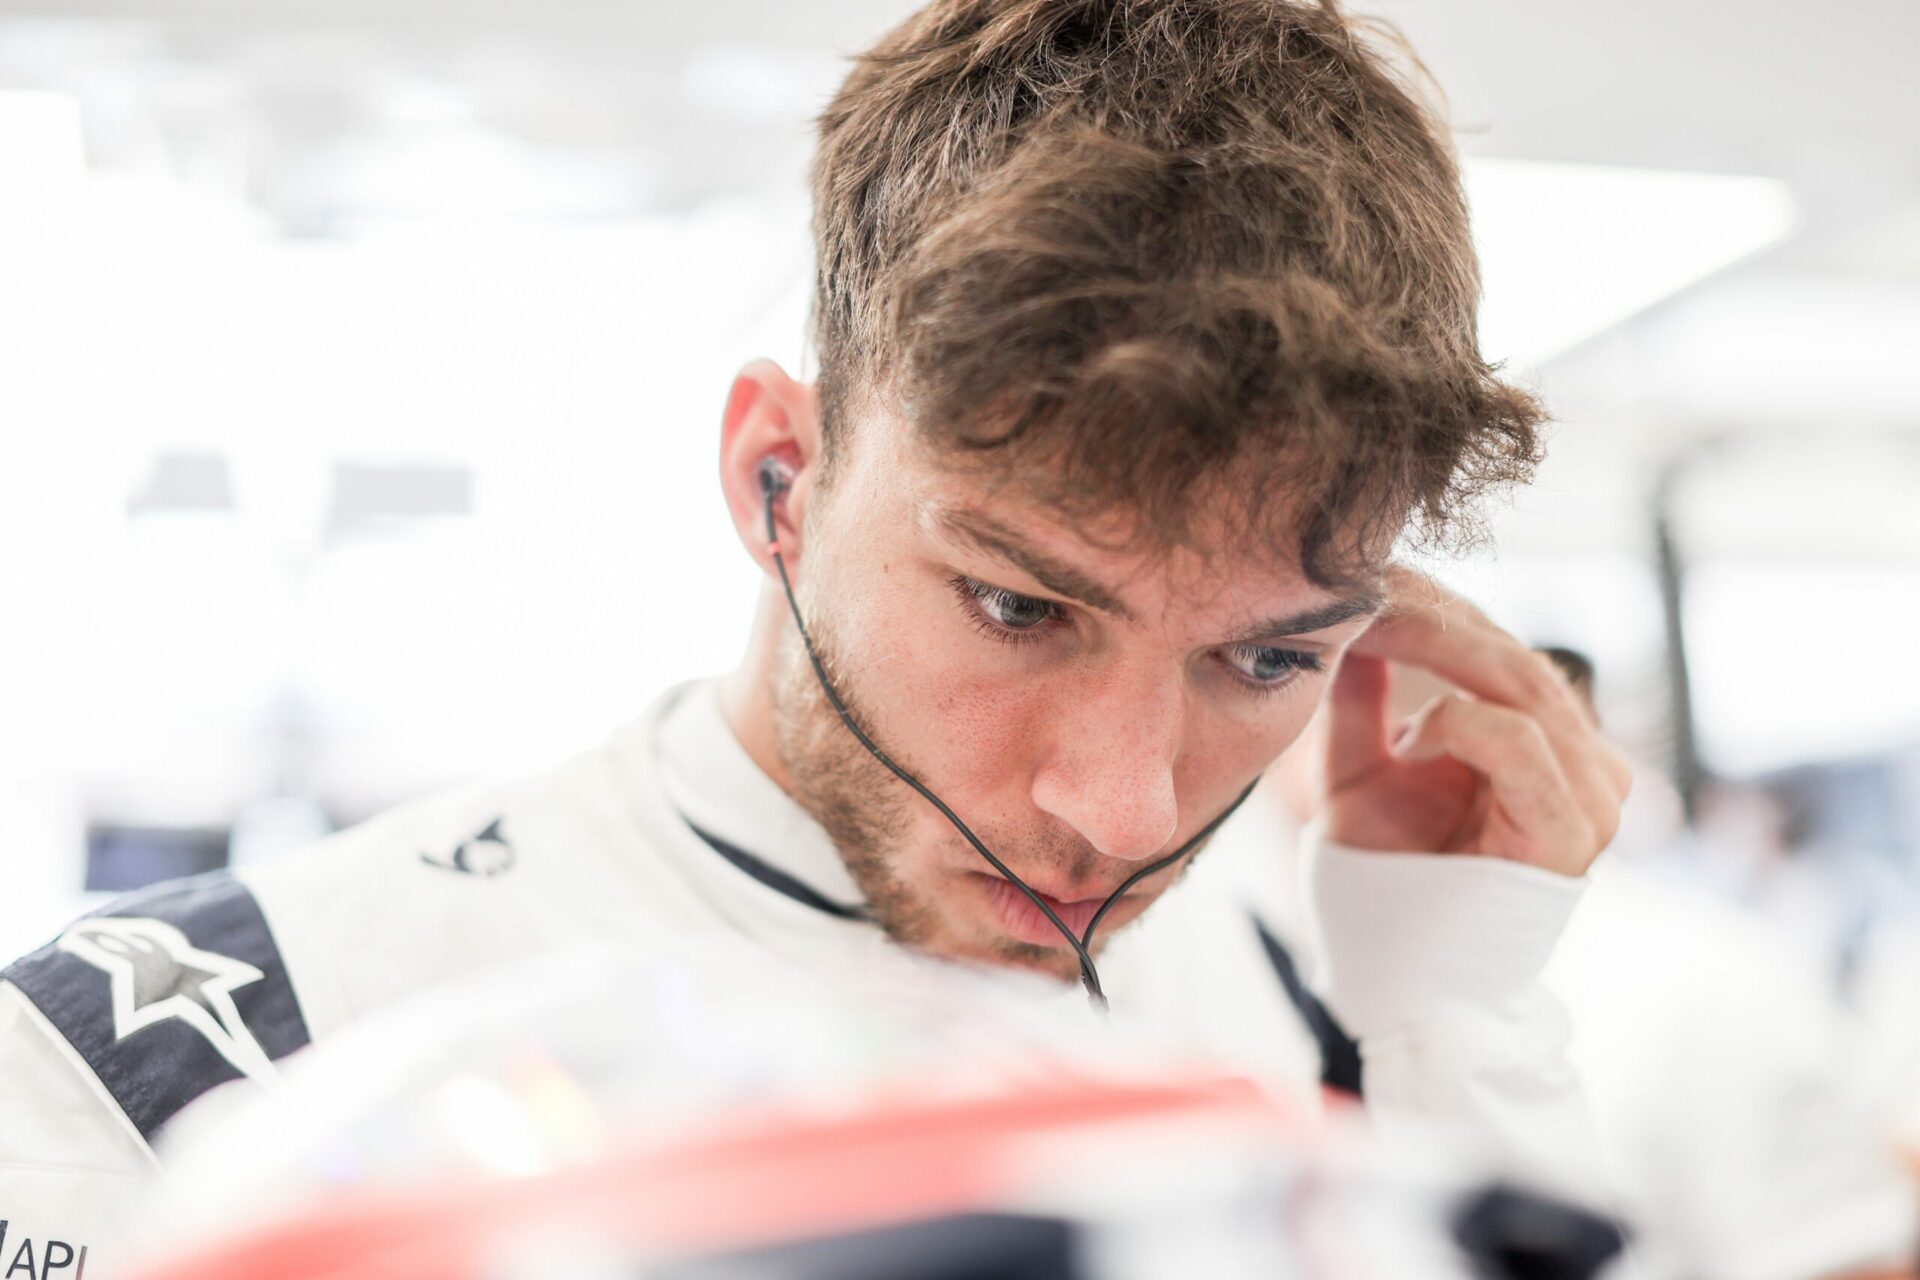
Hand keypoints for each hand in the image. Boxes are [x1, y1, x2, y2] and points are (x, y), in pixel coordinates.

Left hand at [1321, 567, 1632, 875]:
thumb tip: (1354, 614)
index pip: (1495, 645)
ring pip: (1525, 686)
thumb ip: (1360, 699)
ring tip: (1375, 637)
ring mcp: (1587, 795)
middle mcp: (1579, 760)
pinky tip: (1414, 739)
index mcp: (1541, 740)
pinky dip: (1463, 723)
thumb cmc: (1381, 884)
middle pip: (1511, 656)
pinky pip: (1524, 746)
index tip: (1358, 577)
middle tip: (1359, 589)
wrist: (1395, 980)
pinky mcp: (1571, 835)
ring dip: (1443, 653)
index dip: (1429, 606)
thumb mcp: (1356, 771)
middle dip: (1430, 617)